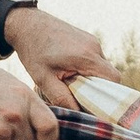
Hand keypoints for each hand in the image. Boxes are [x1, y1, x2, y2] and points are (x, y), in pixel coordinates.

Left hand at [0, 3, 119, 110]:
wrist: (27, 24)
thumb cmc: (34, 51)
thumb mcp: (44, 79)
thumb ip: (62, 98)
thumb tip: (78, 115)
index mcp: (86, 57)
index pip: (113, 80)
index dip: (107, 95)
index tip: (93, 105)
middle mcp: (94, 46)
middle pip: (109, 75)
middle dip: (98, 89)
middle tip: (79, 96)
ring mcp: (92, 40)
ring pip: (102, 67)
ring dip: (91, 78)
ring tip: (71, 81)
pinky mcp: (88, 38)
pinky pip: (95, 59)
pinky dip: (87, 68)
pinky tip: (69, 70)